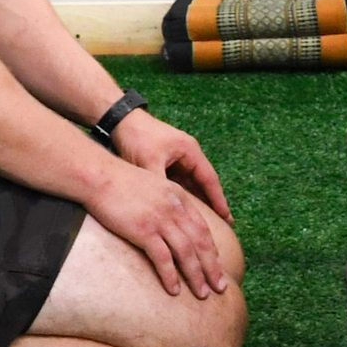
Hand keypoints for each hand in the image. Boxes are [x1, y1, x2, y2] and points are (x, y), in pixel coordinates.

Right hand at [92, 160, 231, 298]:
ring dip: (196, 275)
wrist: (100, 176)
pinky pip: (162, 258)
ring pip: (186, 252)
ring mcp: (160, 219)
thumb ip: (165, 202)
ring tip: (203, 294)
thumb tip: (168, 220)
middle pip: (200, 242)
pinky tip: (174, 290)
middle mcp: (175, 208)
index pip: (202, 227)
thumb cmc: (120, 182)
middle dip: (212, 267)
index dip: (212, 249)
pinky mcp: (144, 230)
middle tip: (220, 287)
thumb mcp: (153, 186)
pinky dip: (170, 275)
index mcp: (179, 197)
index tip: (217, 265)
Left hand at [113, 111, 231, 223]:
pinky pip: (178, 183)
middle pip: (203, 183)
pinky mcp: (165, 163)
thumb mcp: (149, 162)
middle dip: (212, 203)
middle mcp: (187, 154)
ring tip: (205, 223)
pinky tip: (183, 212)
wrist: (119, 120)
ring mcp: (177, 159)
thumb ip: (160, 185)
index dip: (218, 200)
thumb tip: (167, 210)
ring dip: (197, 201)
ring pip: (191, 185)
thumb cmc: (136, 137)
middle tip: (224, 225)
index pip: (209, 179)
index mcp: (189, 151)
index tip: (227, 218)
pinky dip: (182, 196)